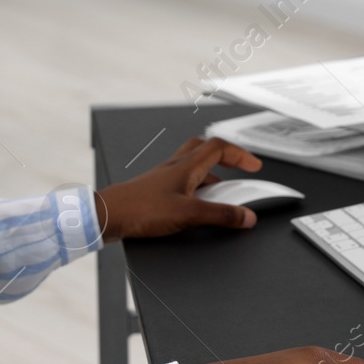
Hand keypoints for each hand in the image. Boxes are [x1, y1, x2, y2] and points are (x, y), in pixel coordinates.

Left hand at [94, 137, 263, 241]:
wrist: (108, 215)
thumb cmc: (140, 209)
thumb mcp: (188, 214)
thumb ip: (220, 215)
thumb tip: (246, 216)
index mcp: (187, 165)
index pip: (220, 147)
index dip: (241, 154)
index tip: (255, 166)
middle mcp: (176, 166)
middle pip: (206, 149)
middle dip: (227, 157)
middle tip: (239, 169)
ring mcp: (165, 177)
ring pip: (194, 166)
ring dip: (212, 174)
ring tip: (223, 194)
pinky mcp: (156, 190)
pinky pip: (183, 181)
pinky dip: (196, 188)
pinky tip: (196, 206)